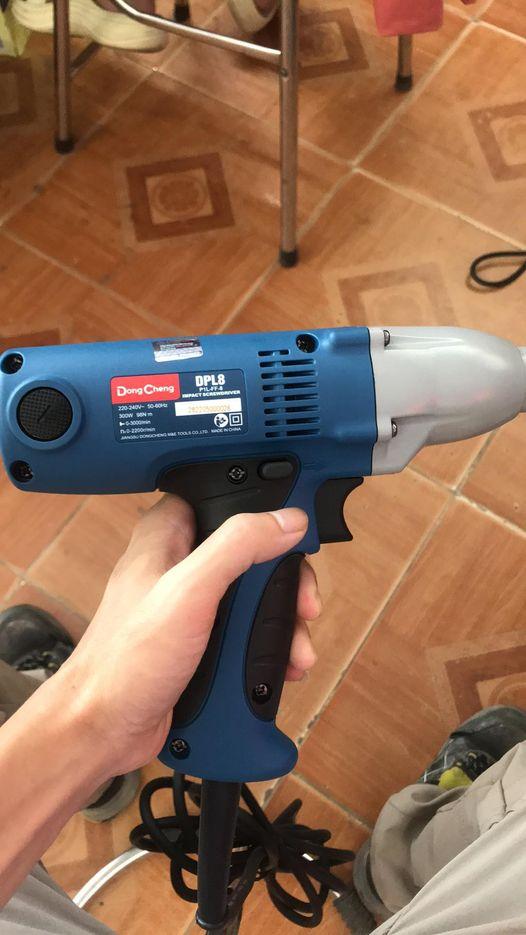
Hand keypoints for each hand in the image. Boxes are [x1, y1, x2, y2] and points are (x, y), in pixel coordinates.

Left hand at [58, 496, 319, 777]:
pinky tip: (280, 667)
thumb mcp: (188, 592)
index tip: (296, 536)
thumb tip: (287, 519)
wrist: (103, 730)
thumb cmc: (124, 662)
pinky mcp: (200, 641)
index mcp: (167, 535)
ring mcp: (191, 605)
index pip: (226, 501)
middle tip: (303, 605)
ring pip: (253, 598)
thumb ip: (238, 547)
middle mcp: (179, 564)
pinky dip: (266, 650)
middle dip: (285, 584)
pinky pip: (244, 635)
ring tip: (295, 651)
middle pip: (252, 555)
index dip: (265, 513)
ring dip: (281, 624)